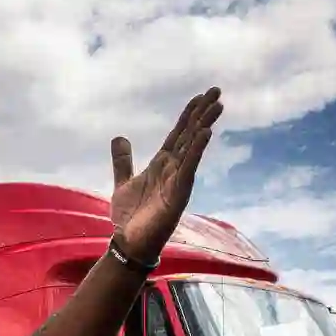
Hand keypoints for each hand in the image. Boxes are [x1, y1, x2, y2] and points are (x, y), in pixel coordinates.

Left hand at [109, 87, 223, 261]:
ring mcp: (177, 181)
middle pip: (190, 135)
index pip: (178, 134)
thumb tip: (119, 138)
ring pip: (192, 148)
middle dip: (202, 113)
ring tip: (216, 106)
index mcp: (161, 165)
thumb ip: (123, 161)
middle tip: (217, 92)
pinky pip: (189, 169)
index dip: (189, 114)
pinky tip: (205, 134)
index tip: (201, 96)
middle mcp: (173, 169)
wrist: (128, 243)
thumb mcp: (123, 182)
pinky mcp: (177, 195)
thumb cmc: (130, 217)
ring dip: (204, 126)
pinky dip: (196, 151)